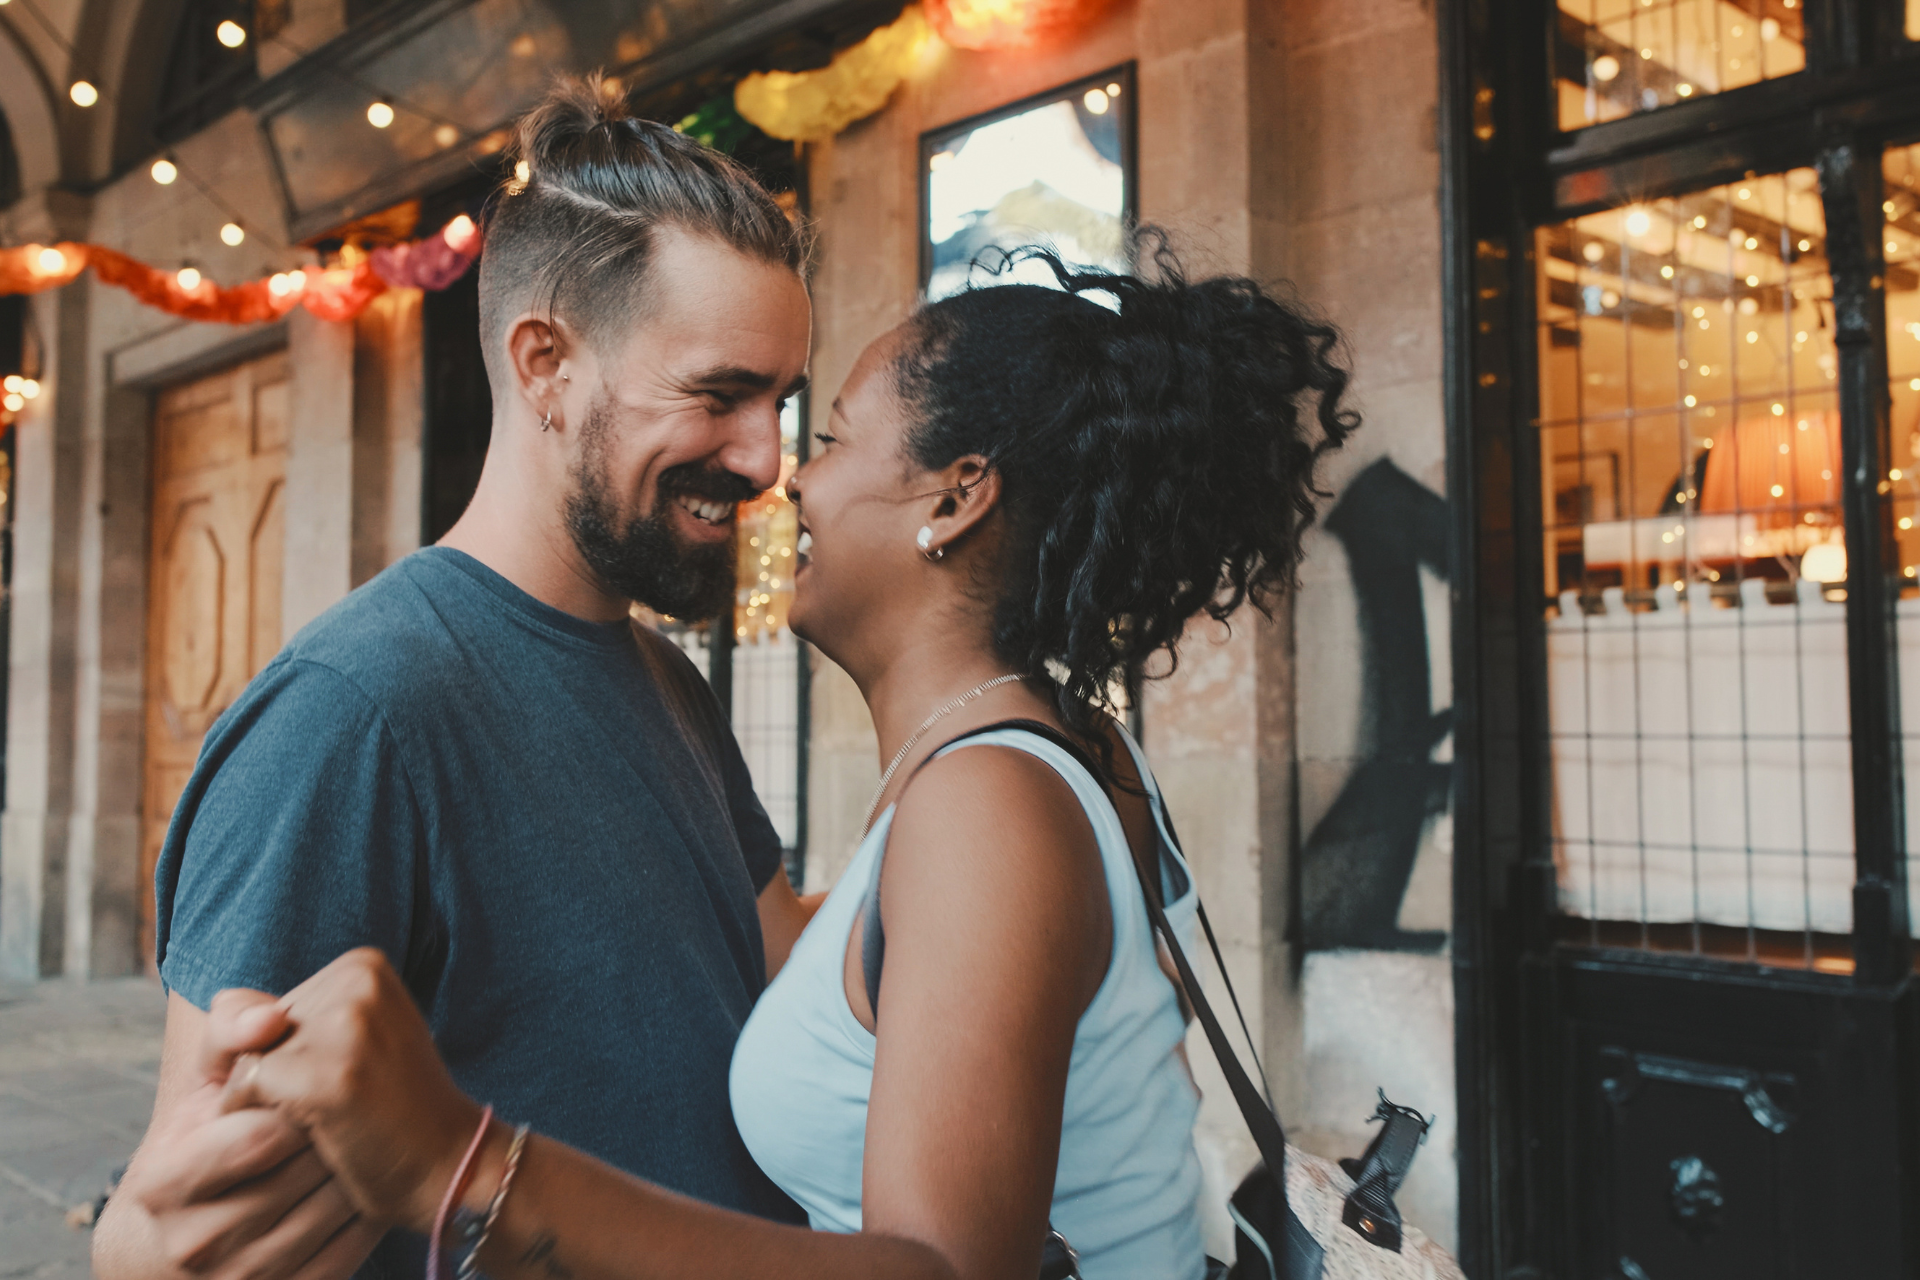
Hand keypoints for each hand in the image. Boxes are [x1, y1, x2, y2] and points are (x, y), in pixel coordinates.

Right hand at [99, 990, 380, 1278]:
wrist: (183, 1236)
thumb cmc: (203, 1137)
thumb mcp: (204, 1084)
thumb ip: (229, 1030)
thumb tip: (271, 1016)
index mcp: (164, 1184)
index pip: (260, 1134)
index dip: (303, 1098)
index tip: (326, 1074)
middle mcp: (195, 1242)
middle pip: (303, 1172)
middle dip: (339, 1126)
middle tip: (364, 1097)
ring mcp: (240, 1278)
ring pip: (334, 1209)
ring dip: (364, 1162)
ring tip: (374, 1129)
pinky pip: (351, 1249)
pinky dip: (372, 1206)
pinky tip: (375, 1173)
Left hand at [222, 949, 486, 1234]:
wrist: (451, 1164)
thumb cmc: (388, 1110)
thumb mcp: (342, 1043)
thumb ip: (263, 1022)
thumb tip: (256, 1026)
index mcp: (364, 964)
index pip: (267, 1009)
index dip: (287, 1058)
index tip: (348, 1074)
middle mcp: (357, 980)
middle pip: (253, 1033)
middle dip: (280, 1077)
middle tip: (349, 1098)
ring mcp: (346, 1025)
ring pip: (244, 1061)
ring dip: (270, 1104)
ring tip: (337, 1114)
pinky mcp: (325, 1072)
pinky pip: (241, 1090)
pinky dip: (260, 1123)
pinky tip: (318, 1132)